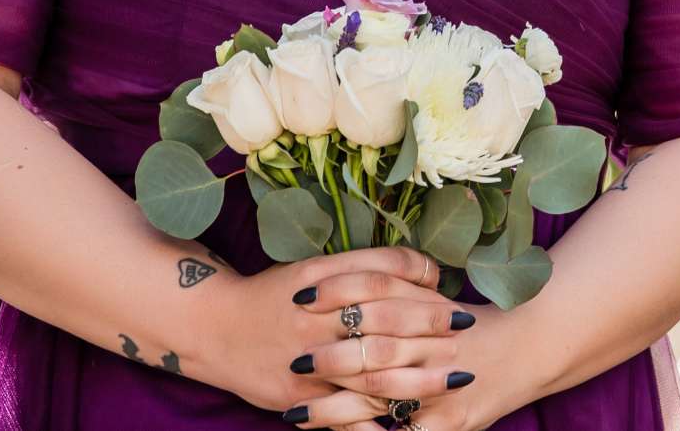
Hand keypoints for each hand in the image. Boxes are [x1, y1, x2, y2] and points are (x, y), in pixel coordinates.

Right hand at [200, 246, 475, 425]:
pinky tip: (406, 424)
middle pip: (382, 323)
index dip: (419, 281)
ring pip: (369, 373)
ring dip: (417, 378)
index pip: (380, 275)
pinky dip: (374, 423)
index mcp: (321, 281)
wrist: (212, 327)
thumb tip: (427, 273)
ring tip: (454, 378)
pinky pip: (341, 415)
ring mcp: (304, 362)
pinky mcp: (294, 398)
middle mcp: (314, 319)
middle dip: (429, 328)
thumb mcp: (316, 266)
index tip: (449, 289)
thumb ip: (368, 265)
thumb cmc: (276, 294)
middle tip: (466, 330)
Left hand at [297, 298, 546, 430]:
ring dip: (334, 408)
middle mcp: (438, 344)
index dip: (338, 292)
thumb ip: (399, 283)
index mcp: (431, 307)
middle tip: (295, 360)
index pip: (378, 291)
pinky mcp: (453, 423)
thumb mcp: (438, 296)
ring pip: (382, 394)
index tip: (299, 298)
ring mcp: (445, 385)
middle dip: (331, 356)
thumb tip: (340, 273)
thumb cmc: (475, 323)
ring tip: (297, 413)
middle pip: (375, 346)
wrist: (534, 346)